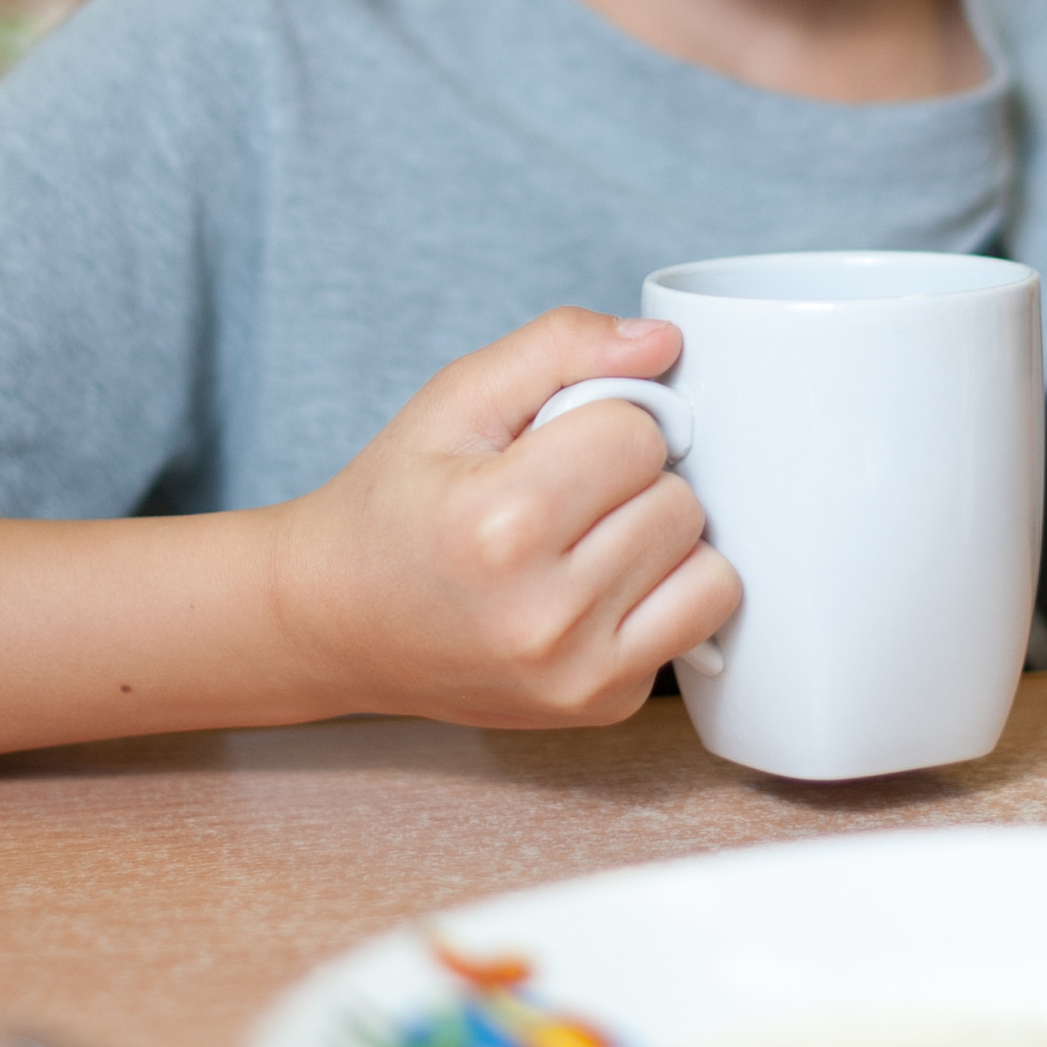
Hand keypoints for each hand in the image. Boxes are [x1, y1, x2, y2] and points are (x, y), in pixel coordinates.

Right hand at [269, 310, 739, 731]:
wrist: (338, 622)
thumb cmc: (398, 504)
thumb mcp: (456, 398)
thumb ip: (561, 347)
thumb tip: (664, 343)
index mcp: (501, 524)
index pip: (638, 435)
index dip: (603, 423)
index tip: (554, 446)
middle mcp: (543, 613)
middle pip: (679, 501)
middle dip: (634, 482)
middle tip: (565, 495)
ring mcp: (576, 672)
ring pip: (707, 564)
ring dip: (660, 539)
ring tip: (586, 540)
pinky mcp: (603, 704)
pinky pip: (701, 619)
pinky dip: (667, 592)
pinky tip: (599, 587)